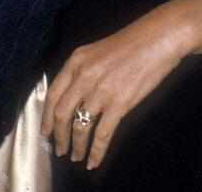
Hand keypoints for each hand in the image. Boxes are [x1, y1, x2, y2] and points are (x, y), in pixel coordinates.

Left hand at [40, 6, 190, 169]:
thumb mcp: (95, 51)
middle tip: (59, 149)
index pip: (52, 95)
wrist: (157, 40)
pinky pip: (102, 134)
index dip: (46, 117)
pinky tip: (93, 161)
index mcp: (75, 62)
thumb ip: (80, 72)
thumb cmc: (130, 44)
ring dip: (76, 146)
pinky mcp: (120, 104)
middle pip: (61, 113)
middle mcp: (83, 76)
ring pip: (80, 126)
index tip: (45, 132)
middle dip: (58, 135)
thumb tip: (71, 98)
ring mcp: (101, 91)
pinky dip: (96, 151)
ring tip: (75, 157)